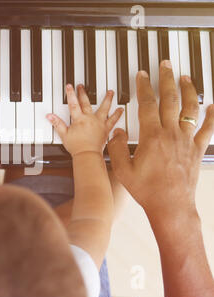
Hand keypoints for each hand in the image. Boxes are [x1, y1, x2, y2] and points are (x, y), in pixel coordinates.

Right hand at [47, 84, 123, 155]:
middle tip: (82, 86)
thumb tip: (49, 116)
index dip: (71, 94)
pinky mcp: (106, 129)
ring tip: (110, 92)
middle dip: (83, 93)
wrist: (88, 155)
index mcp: (79, 119)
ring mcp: (99, 123)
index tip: (70, 86)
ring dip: (107, 99)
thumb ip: (57, 124)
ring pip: (104, 108)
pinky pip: (113, 120)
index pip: (73, 104)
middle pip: (87, 103)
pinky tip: (120, 109)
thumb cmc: (77, 147)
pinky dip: (117, 115)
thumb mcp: (64, 135)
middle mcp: (90, 119)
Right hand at [108, 60, 213, 223]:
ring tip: (185, 77)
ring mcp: (186, 141)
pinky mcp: (197, 150)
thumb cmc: (147, 190)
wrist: (171, 206)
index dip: (143, 87)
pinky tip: (213, 106)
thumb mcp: (123, 169)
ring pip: (190, 109)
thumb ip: (117, 147)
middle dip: (166, 79)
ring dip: (188, 90)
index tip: (142, 75)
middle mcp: (171, 134)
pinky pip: (207, 129)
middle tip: (165, 65)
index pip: (147, 104)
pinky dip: (211, 116)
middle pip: (170, 100)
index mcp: (151, 137)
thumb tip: (117, 131)